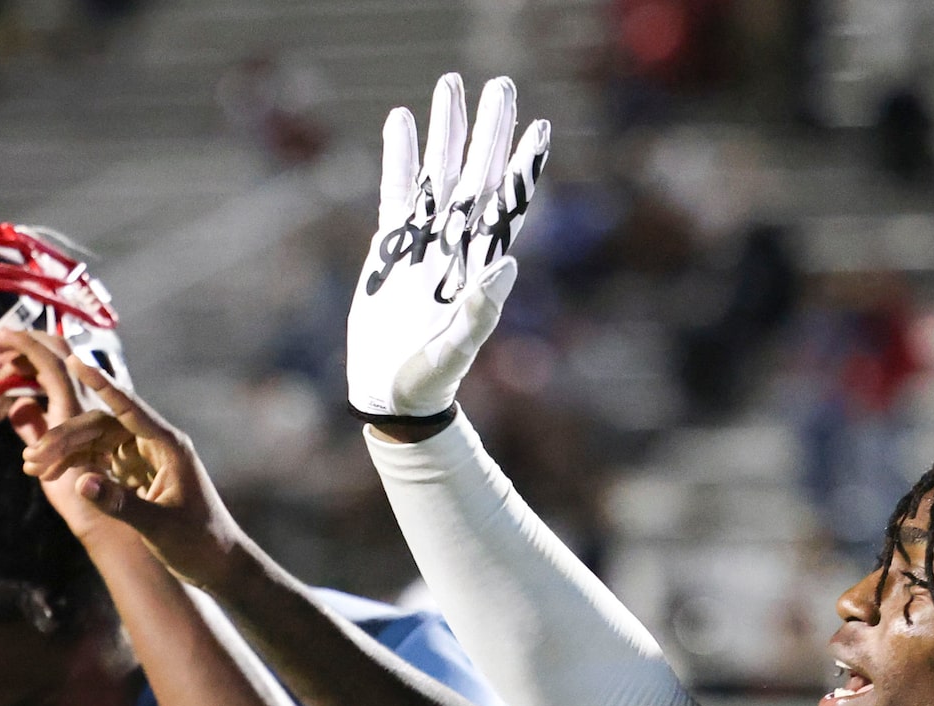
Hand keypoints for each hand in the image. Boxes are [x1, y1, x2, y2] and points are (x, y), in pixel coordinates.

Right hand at [0, 332, 252, 590]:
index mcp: (169, 445)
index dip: (102, 384)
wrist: (216, 563)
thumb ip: (121, 504)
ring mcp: (144, 457)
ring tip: (33, 468)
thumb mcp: (159, 526)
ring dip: (66, 451)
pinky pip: (99, 459)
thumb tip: (80, 483)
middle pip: (102, 425)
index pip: (129, 408)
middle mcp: (156, 444)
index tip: (75, 359)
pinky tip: (51, 475)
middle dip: (66, 438)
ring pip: (96, 441)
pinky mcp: (136, 473)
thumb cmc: (198, 542)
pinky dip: (75, 464)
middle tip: (33, 458)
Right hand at [347, 72, 550, 419]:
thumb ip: (480, 312)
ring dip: (446, 130)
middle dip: (489, 131)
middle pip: (477, 175)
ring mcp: (425, 241)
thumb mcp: (457, 351)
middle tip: (501, 85)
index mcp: (480, 264)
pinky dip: (399, 157)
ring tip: (449, 85)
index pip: (508, 205)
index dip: (523, 167)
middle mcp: (458, 244)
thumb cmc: (430, 379)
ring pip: (439, 173)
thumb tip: (510, 265)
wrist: (392, 392)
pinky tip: (401, 120)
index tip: (541, 127)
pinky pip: (398, 192)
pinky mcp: (392, 246)